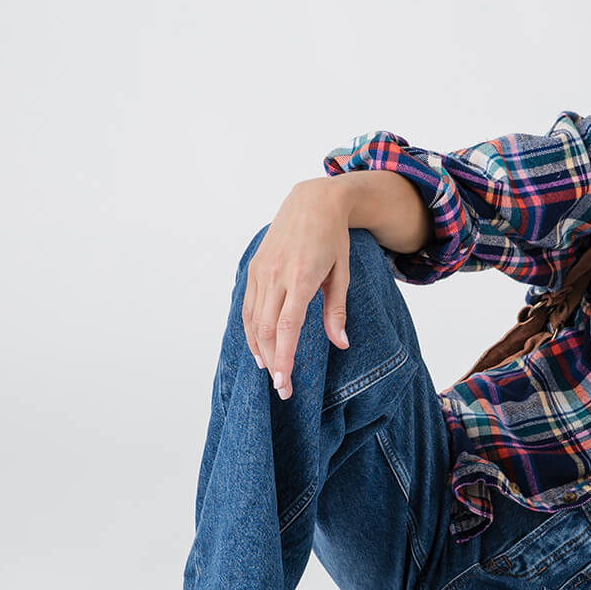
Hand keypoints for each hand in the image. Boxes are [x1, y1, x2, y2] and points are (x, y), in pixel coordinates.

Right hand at [242, 179, 352, 398]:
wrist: (312, 201)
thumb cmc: (333, 237)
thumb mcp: (342, 272)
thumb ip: (337, 310)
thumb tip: (341, 344)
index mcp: (301, 276)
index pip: (287, 327)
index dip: (284, 358)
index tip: (285, 383)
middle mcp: (276, 274)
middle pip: (267, 329)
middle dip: (272, 362)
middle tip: (282, 388)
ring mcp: (261, 270)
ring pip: (253, 320)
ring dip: (259, 350)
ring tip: (270, 371)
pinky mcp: (253, 267)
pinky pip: (248, 306)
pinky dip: (251, 330)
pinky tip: (259, 347)